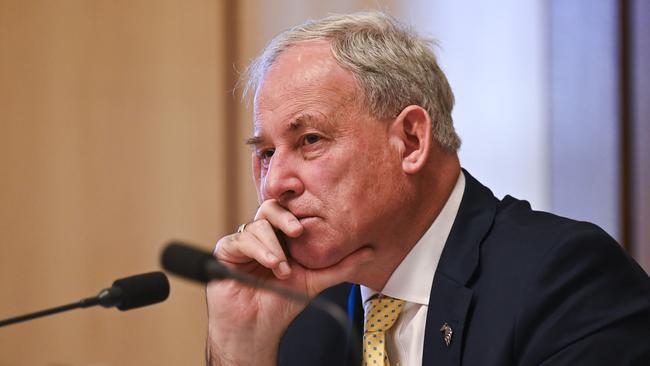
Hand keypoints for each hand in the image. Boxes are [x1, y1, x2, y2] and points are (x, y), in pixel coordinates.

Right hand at [206, 199, 372, 365]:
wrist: (257, 329)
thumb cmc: (283, 304)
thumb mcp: (317, 281)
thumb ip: (341, 265)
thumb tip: (371, 251)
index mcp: (281, 237)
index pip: (289, 212)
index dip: (299, 211)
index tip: (310, 222)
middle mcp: (263, 235)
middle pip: (270, 208)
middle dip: (285, 217)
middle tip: (298, 232)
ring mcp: (244, 242)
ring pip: (257, 225)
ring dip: (273, 247)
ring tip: (283, 270)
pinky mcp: (227, 251)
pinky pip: (240, 239)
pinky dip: (259, 251)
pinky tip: (271, 266)